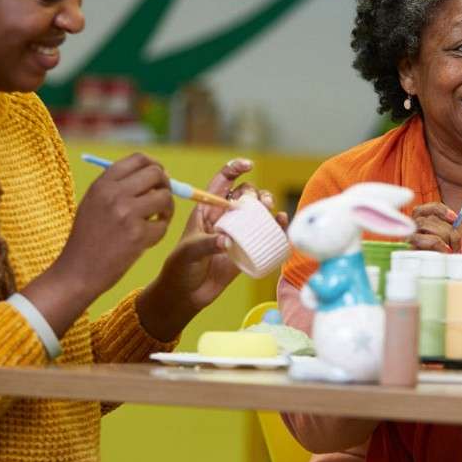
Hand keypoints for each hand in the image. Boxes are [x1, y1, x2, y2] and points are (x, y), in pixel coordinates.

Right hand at [24, 153, 173, 336]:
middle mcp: (114, 194)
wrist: (76, 272)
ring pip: (165, 198)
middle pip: (156, 173)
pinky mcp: (137, 235)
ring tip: (155, 220)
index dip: (154, 165)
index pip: (138, 158)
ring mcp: (126, 214)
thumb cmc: (88, 238)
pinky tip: (146, 239)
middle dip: (165, 185)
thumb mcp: (94, 203)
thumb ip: (119, 187)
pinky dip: (159, 232)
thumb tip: (157, 173)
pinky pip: (163, 225)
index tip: (158, 178)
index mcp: (102, 184)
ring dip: (166, 209)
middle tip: (162, 199)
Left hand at [137, 159, 285, 340]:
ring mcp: (238, 233)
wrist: (186, 295)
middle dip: (255, 191)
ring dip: (267, 205)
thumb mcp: (188, 252)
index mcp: (207, 210)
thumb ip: (206, 244)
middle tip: (259, 202)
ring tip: (270, 209)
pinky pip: (266, 233)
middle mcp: (225, 217)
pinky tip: (281, 221)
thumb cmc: (180, 269)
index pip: (222, 181)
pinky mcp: (248, 249)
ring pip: (258, 211)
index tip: (248, 165)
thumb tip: (227, 241)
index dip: (235, 169)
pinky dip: (277, 225)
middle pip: (245, 194)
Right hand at [408, 202, 460, 252]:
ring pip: (425, 224)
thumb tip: (457, 222)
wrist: (421, 274)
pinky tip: (445, 252)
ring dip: (443, 237)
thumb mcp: (443, 243)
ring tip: (451, 251)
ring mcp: (407, 234)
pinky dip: (437, 244)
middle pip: (431, 218)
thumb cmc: (433, 257)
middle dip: (449, 231)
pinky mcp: (406, 245)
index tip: (455, 218)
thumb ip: (447, 232)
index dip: (442, 210)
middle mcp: (411, 225)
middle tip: (457, 247)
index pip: (429, 208)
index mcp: (420, 221)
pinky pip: (421, 238)